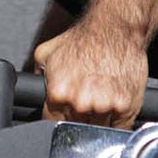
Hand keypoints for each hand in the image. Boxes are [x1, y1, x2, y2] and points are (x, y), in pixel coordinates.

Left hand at [33, 18, 148, 128]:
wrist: (116, 27)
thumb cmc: (85, 38)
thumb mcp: (47, 52)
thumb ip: (37, 75)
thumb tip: (32, 88)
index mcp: (58, 93)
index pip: (52, 124)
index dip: (60, 120)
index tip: (66, 114)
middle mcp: (80, 103)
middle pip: (76, 129)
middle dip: (79, 119)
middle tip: (86, 102)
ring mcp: (104, 106)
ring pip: (98, 130)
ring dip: (100, 120)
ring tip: (102, 97)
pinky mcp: (126, 107)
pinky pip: (119, 128)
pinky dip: (118, 121)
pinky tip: (115, 101)